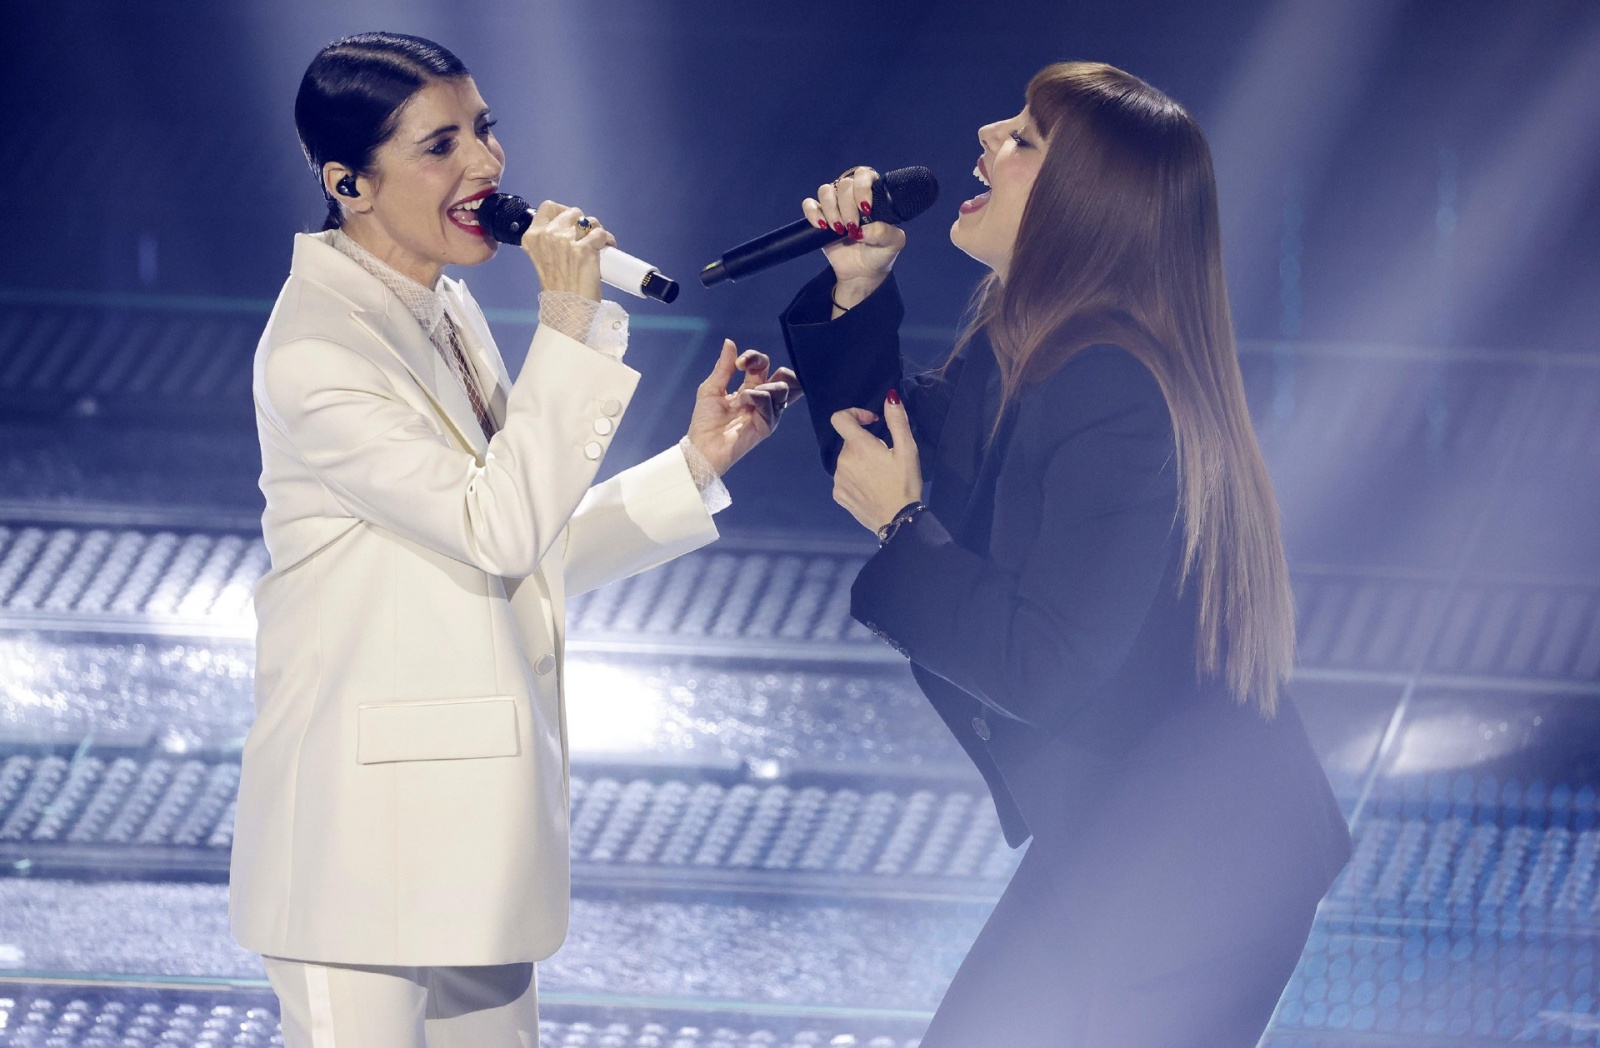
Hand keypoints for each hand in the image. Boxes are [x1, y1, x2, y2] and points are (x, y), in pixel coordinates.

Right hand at [520, 200, 616, 299]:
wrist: (567, 310)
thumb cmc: (559, 290)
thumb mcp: (543, 260)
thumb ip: (549, 243)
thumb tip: (570, 231)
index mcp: (533, 237)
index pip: (548, 207)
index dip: (564, 211)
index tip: (572, 221)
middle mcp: (547, 236)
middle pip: (573, 212)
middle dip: (583, 223)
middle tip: (587, 237)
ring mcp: (565, 242)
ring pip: (589, 221)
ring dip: (597, 230)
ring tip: (599, 244)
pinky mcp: (584, 249)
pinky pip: (601, 234)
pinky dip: (608, 240)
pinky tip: (608, 247)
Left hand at [685, 340, 801, 475]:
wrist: (701, 445)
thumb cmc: (704, 421)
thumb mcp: (711, 388)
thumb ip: (724, 366)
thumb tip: (730, 342)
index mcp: (750, 388)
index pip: (763, 365)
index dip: (754, 358)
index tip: (738, 362)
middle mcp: (762, 399)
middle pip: (782, 375)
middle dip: (764, 364)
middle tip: (747, 367)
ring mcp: (767, 413)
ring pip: (783, 388)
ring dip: (762, 385)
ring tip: (743, 395)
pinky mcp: (767, 425)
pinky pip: (772, 405)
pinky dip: (757, 398)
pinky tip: (743, 403)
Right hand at [802, 166, 906, 311]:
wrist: (862, 273)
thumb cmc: (880, 253)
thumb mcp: (893, 244)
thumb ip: (885, 232)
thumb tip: (864, 229)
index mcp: (872, 195)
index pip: (865, 175)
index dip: (862, 187)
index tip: (865, 209)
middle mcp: (852, 196)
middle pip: (844, 184)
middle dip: (847, 207)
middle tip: (852, 228)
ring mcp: (835, 205)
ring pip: (826, 191)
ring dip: (831, 210)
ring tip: (839, 230)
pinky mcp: (819, 217)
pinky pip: (809, 205)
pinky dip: (813, 214)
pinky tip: (822, 227)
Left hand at [829, 390, 920, 532]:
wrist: (899, 521)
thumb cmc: (905, 483)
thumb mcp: (907, 450)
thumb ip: (897, 420)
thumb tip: (890, 397)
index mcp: (858, 446)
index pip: (840, 418)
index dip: (855, 414)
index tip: (872, 422)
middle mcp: (842, 461)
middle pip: (849, 442)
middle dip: (864, 444)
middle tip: (885, 458)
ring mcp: (838, 479)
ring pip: (846, 460)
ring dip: (859, 461)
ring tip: (879, 475)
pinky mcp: (838, 495)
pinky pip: (843, 478)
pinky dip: (854, 478)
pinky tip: (870, 488)